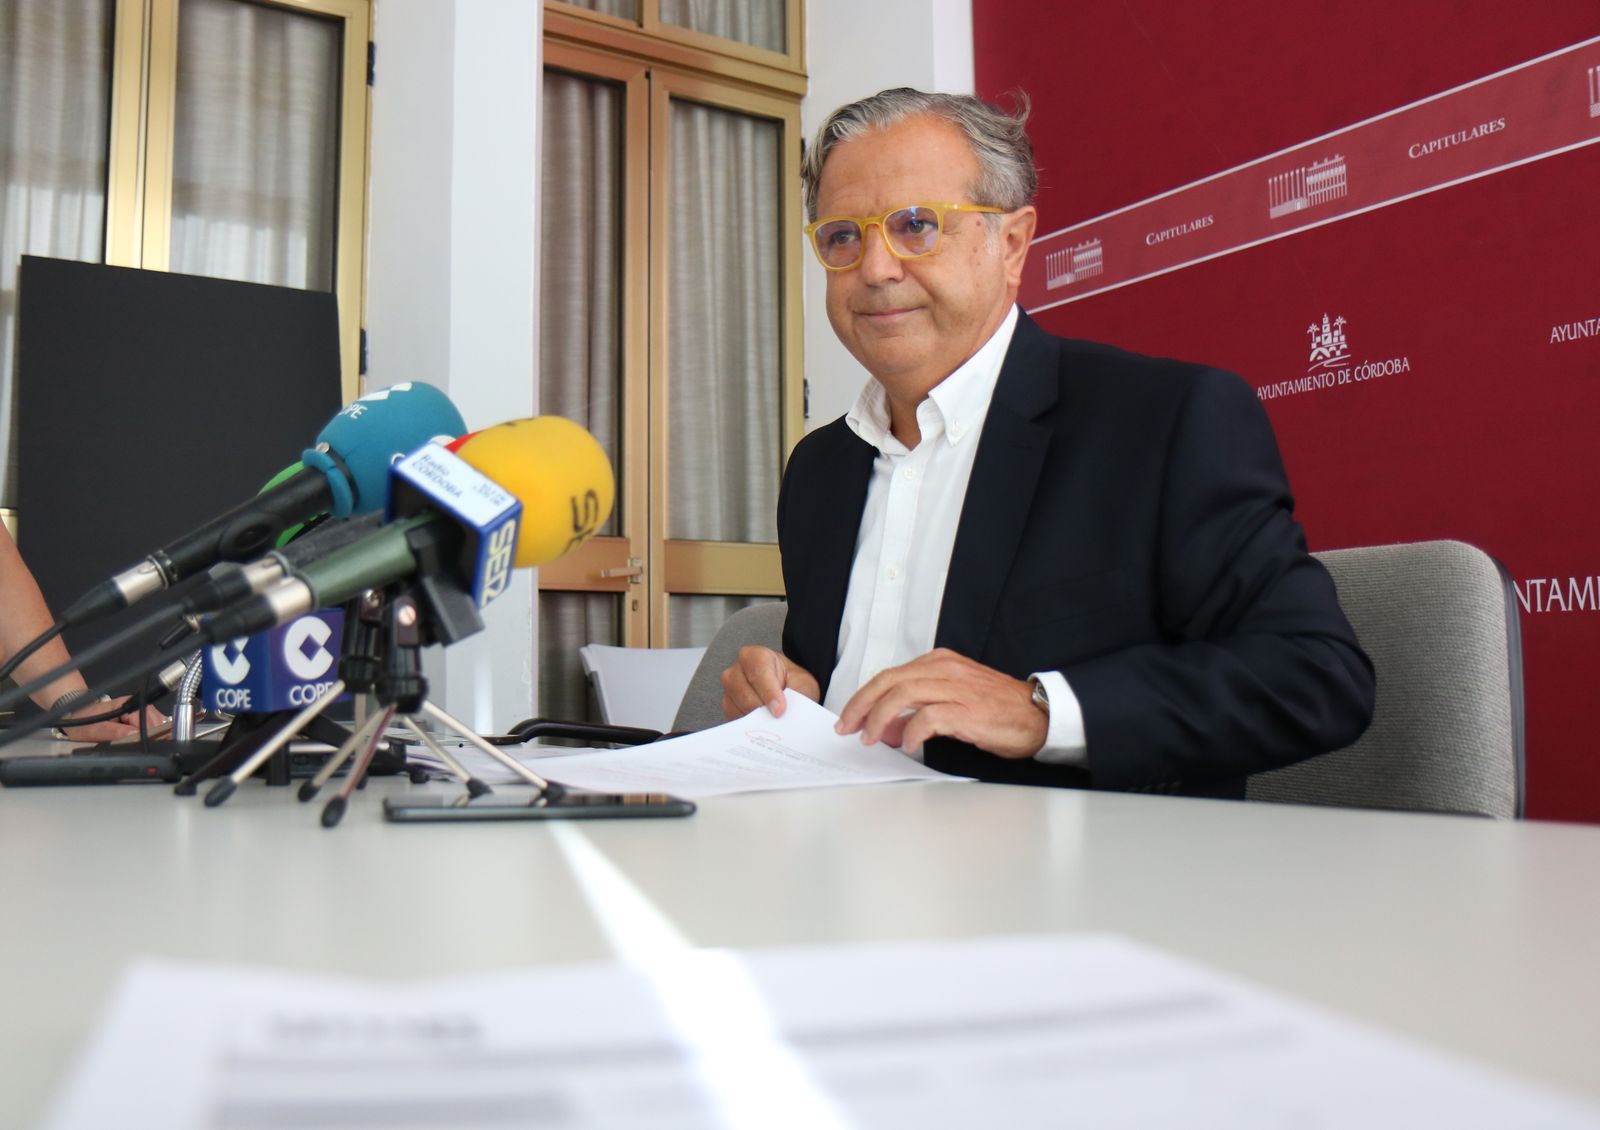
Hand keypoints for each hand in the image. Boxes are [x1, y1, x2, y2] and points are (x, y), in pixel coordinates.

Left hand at [57, 696, 168, 743]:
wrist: (76, 715)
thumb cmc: (83, 721)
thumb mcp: (93, 730)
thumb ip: (113, 732)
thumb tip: (133, 736)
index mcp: (128, 705)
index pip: (147, 722)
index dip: (144, 737)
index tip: (139, 749)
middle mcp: (138, 705)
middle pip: (157, 723)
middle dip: (150, 738)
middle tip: (137, 749)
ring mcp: (141, 710)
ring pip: (159, 725)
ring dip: (152, 737)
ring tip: (138, 745)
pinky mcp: (142, 716)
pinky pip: (154, 727)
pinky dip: (151, 736)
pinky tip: (142, 741)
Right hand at [720, 646, 820, 718]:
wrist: (787, 689)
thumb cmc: (791, 682)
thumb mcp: (803, 684)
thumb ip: (798, 694)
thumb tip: (791, 714)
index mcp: (756, 656)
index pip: (758, 670)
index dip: (769, 692)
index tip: (779, 710)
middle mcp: (738, 669)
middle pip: (744, 692)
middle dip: (762, 709)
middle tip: (777, 719)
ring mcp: (730, 688)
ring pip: (737, 707)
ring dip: (756, 718)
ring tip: (773, 721)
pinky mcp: (728, 706)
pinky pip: (734, 718)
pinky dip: (749, 725)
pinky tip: (763, 724)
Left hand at [834, 648, 1046, 757]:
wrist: (1039, 716)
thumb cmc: (998, 709)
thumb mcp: (952, 703)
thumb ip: (918, 710)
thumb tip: (888, 729)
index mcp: (939, 663)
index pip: (889, 675)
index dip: (863, 697)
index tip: (849, 717)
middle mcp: (944, 670)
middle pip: (888, 681)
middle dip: (861, 705)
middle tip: (848, 728)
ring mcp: (956, 688)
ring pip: (901, 695)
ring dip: (879, 718)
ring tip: (871, 739)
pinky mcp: (967, 710)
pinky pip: (928, 717)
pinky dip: (911, 732)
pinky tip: (909, 746)